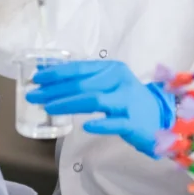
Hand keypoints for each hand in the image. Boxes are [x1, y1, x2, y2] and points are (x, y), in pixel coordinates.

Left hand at [27, 59, 174, 156]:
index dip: (57, 73)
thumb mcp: (110, 84)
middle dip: (56, 90)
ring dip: (69, 103)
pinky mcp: (133, 122)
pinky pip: (114, 123)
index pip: (80, 68)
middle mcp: (120, 81)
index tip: (37, 78)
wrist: (159, 118)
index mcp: (113, 69)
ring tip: (49, 107)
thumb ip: (87, 81)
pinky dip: (100, 123)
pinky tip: (84, 126)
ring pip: (95, 100)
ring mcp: (127, 101)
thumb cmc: (127, 100)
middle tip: (34, 96)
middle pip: (84, 84)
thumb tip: (52, 80)